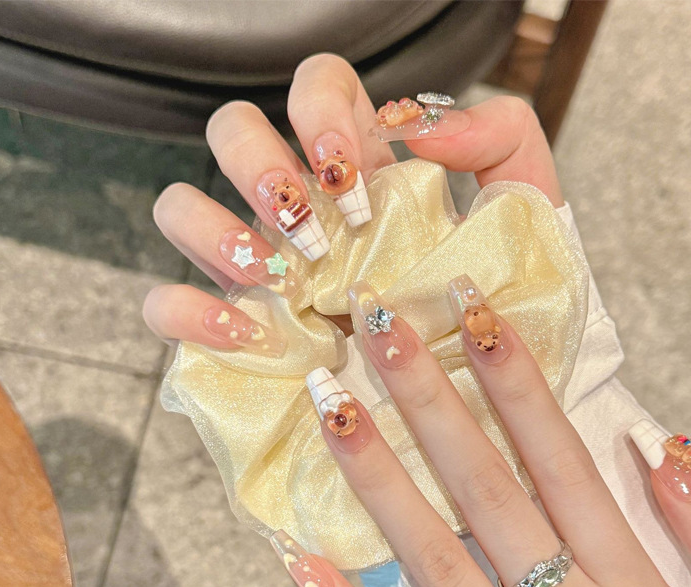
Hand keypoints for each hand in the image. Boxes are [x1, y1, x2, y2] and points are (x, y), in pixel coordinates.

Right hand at [142, 53, 561, 344]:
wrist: (482, 392)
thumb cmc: (497, 298)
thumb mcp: (523, 206)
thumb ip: (496, 133)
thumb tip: (413, 123)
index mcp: (356, 167)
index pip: (311, 89)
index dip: (318, 110)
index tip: (353, 176)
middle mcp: (297, 209)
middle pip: (231, 132)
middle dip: (259, 166)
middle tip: (312, 225)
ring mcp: (257, 269)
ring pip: (181, 207)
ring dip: (216, 227)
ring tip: (276, 274)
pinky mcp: (232, 331)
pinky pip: (166, 305)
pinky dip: (188, 311)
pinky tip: (248, 332)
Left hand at [281, 279, 690, 586]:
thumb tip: (663, 446)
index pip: (560, 460)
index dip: (516, 383)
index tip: (473, 316)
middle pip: (485, 491)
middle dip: (430, 403)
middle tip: (379, 330)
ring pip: (434, 564)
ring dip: (379, 482)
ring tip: (331, 412)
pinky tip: (302, 566)